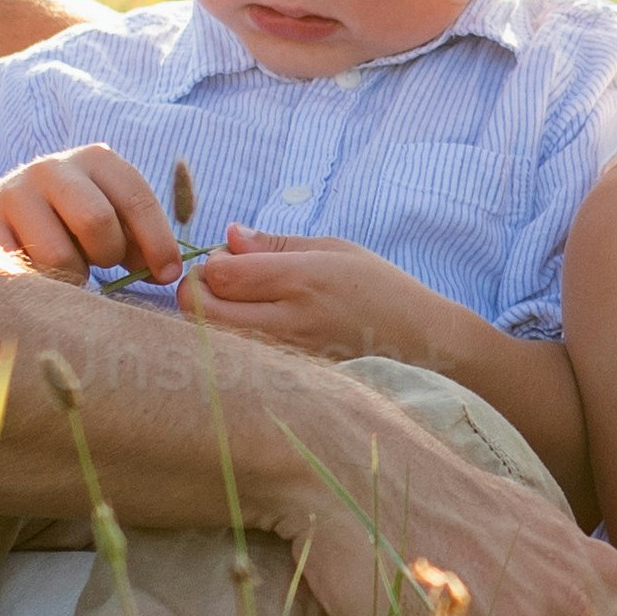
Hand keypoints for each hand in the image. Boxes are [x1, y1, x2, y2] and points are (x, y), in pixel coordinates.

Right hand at [0, 143, 186, 282]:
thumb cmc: (69, 221)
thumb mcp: (108, 216)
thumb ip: (137, 237)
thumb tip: (164, 272)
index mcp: (94, 159)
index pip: (136, 197)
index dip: (158, 241)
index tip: (166, 275)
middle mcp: (51, 168)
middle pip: (96, 222)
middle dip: (107, 254)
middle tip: (101, 263)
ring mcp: (12, 193)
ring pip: (59, 255)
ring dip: (72, 275)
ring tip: (66, 267)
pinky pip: (22, 271)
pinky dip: (39, 284)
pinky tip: (37, 274)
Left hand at [174, 231, 468, 367]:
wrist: (420, 341)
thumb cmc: (378, 286)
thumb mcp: (333, 249)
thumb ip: (274, 244)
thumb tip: (228, 235)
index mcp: (300, 280)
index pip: (218, 274)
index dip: (210, 264)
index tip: (228, 260)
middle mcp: (288, 321)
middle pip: (200, 313)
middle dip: (197, 295)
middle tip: (220, 287)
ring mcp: (285, 357)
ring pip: (212, 343)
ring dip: (210, 323)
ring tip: (238, 310)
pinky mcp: (287, 379)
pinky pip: (236, 363)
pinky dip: (230, 346)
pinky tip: (254, 334)